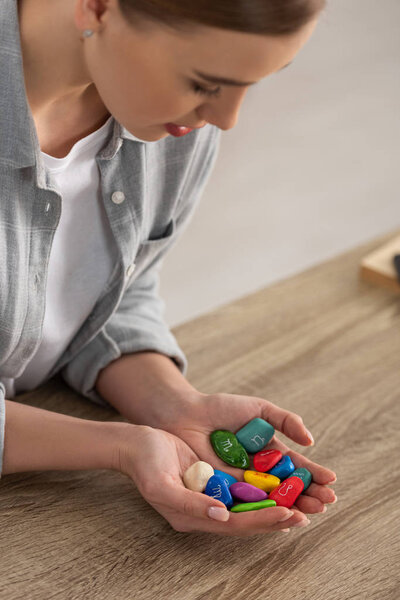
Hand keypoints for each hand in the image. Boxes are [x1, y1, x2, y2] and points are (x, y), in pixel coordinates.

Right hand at [116, 423, 298, 535]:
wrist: (137, 444)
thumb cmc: (145, 465)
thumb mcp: (162, 486)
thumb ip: (190, 503)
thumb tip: (222, 516)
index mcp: (194, 517)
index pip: (236, 525)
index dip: (262, 521)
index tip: (289, 514)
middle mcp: (208, 510)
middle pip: (250, 518)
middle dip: (280, 516)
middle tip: (310, 512)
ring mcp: (213, 494)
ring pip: (251, 503)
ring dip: (278, 502)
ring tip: (307, 501)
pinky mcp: (216, 478)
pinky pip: (245, 486)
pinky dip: (265, 486)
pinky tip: (283, 481)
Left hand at [166, 391, 336, 521]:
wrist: (186, 414)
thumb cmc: (221, 408)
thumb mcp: (258, 409)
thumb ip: (285, 420)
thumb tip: (311, 441)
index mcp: (269, 451)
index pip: (296, 466)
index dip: (314, 474)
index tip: (332, 482)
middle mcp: (258, 471)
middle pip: (288, 487)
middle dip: (309, 495)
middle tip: (326, 503)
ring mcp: (242, 483)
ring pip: (272, 499)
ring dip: (292, 507)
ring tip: (311, 513)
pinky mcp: (225, 493)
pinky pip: (247, 505)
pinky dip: (264, 512)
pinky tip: (281, 516)